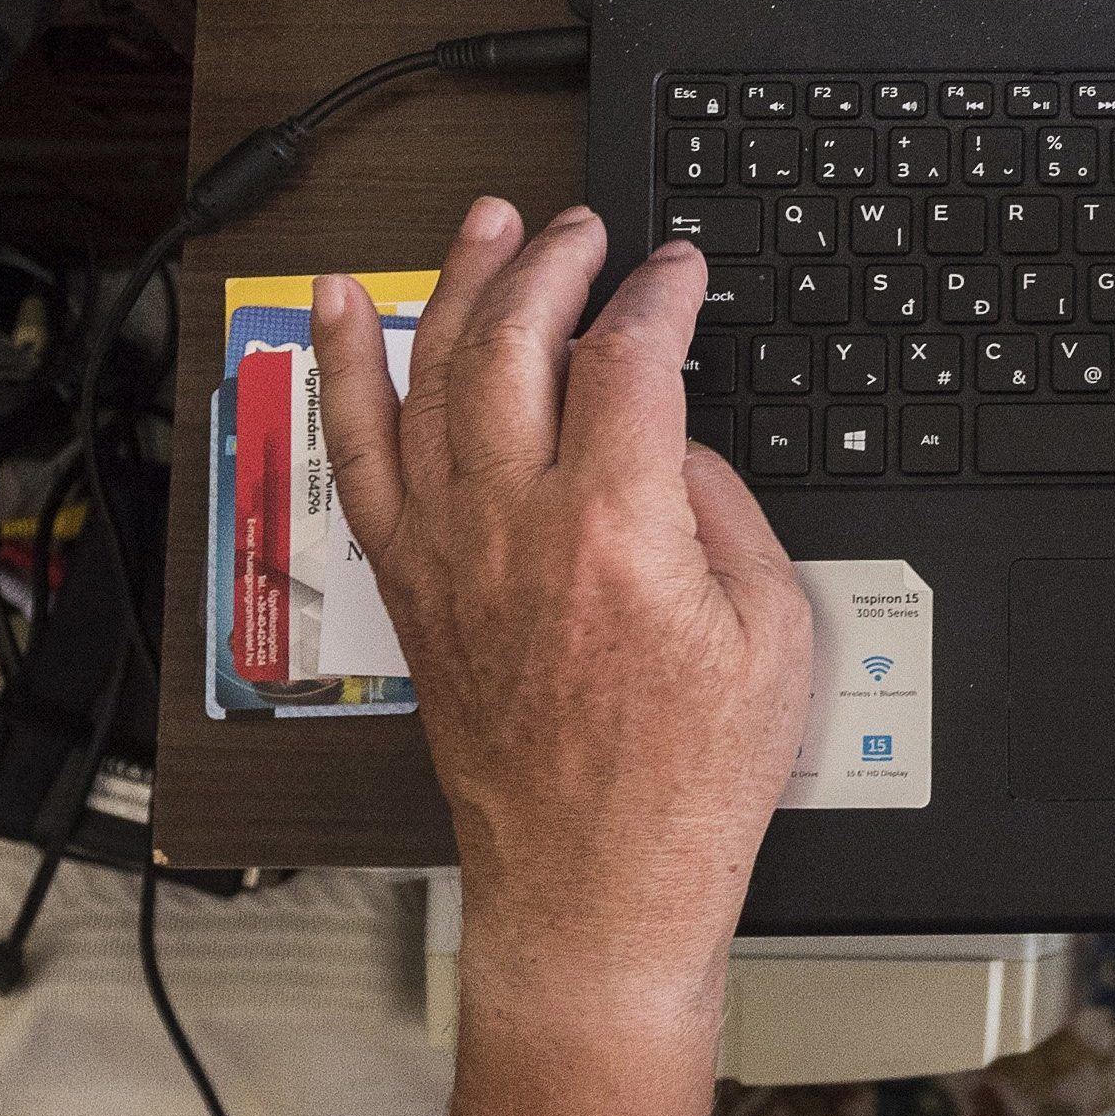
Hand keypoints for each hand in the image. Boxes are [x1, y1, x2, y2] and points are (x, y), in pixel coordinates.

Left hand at [311, 199, 811, 980]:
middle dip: (554, 261)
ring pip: (430, 375)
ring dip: (457, 283)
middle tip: (586, 228)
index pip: (630, 359)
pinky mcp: (409, 585)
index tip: (681, 272)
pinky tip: (338, 309)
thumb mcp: (776, 638)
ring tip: (485, 224)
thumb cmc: (685, 790)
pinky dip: (344, 370)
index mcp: (617, 532)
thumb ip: (728, 514)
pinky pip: (357, 452)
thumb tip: (678, 445)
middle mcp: (514, 528)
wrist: (592, 891)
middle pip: (517, 341)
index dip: (661, 294)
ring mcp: (447, 553)